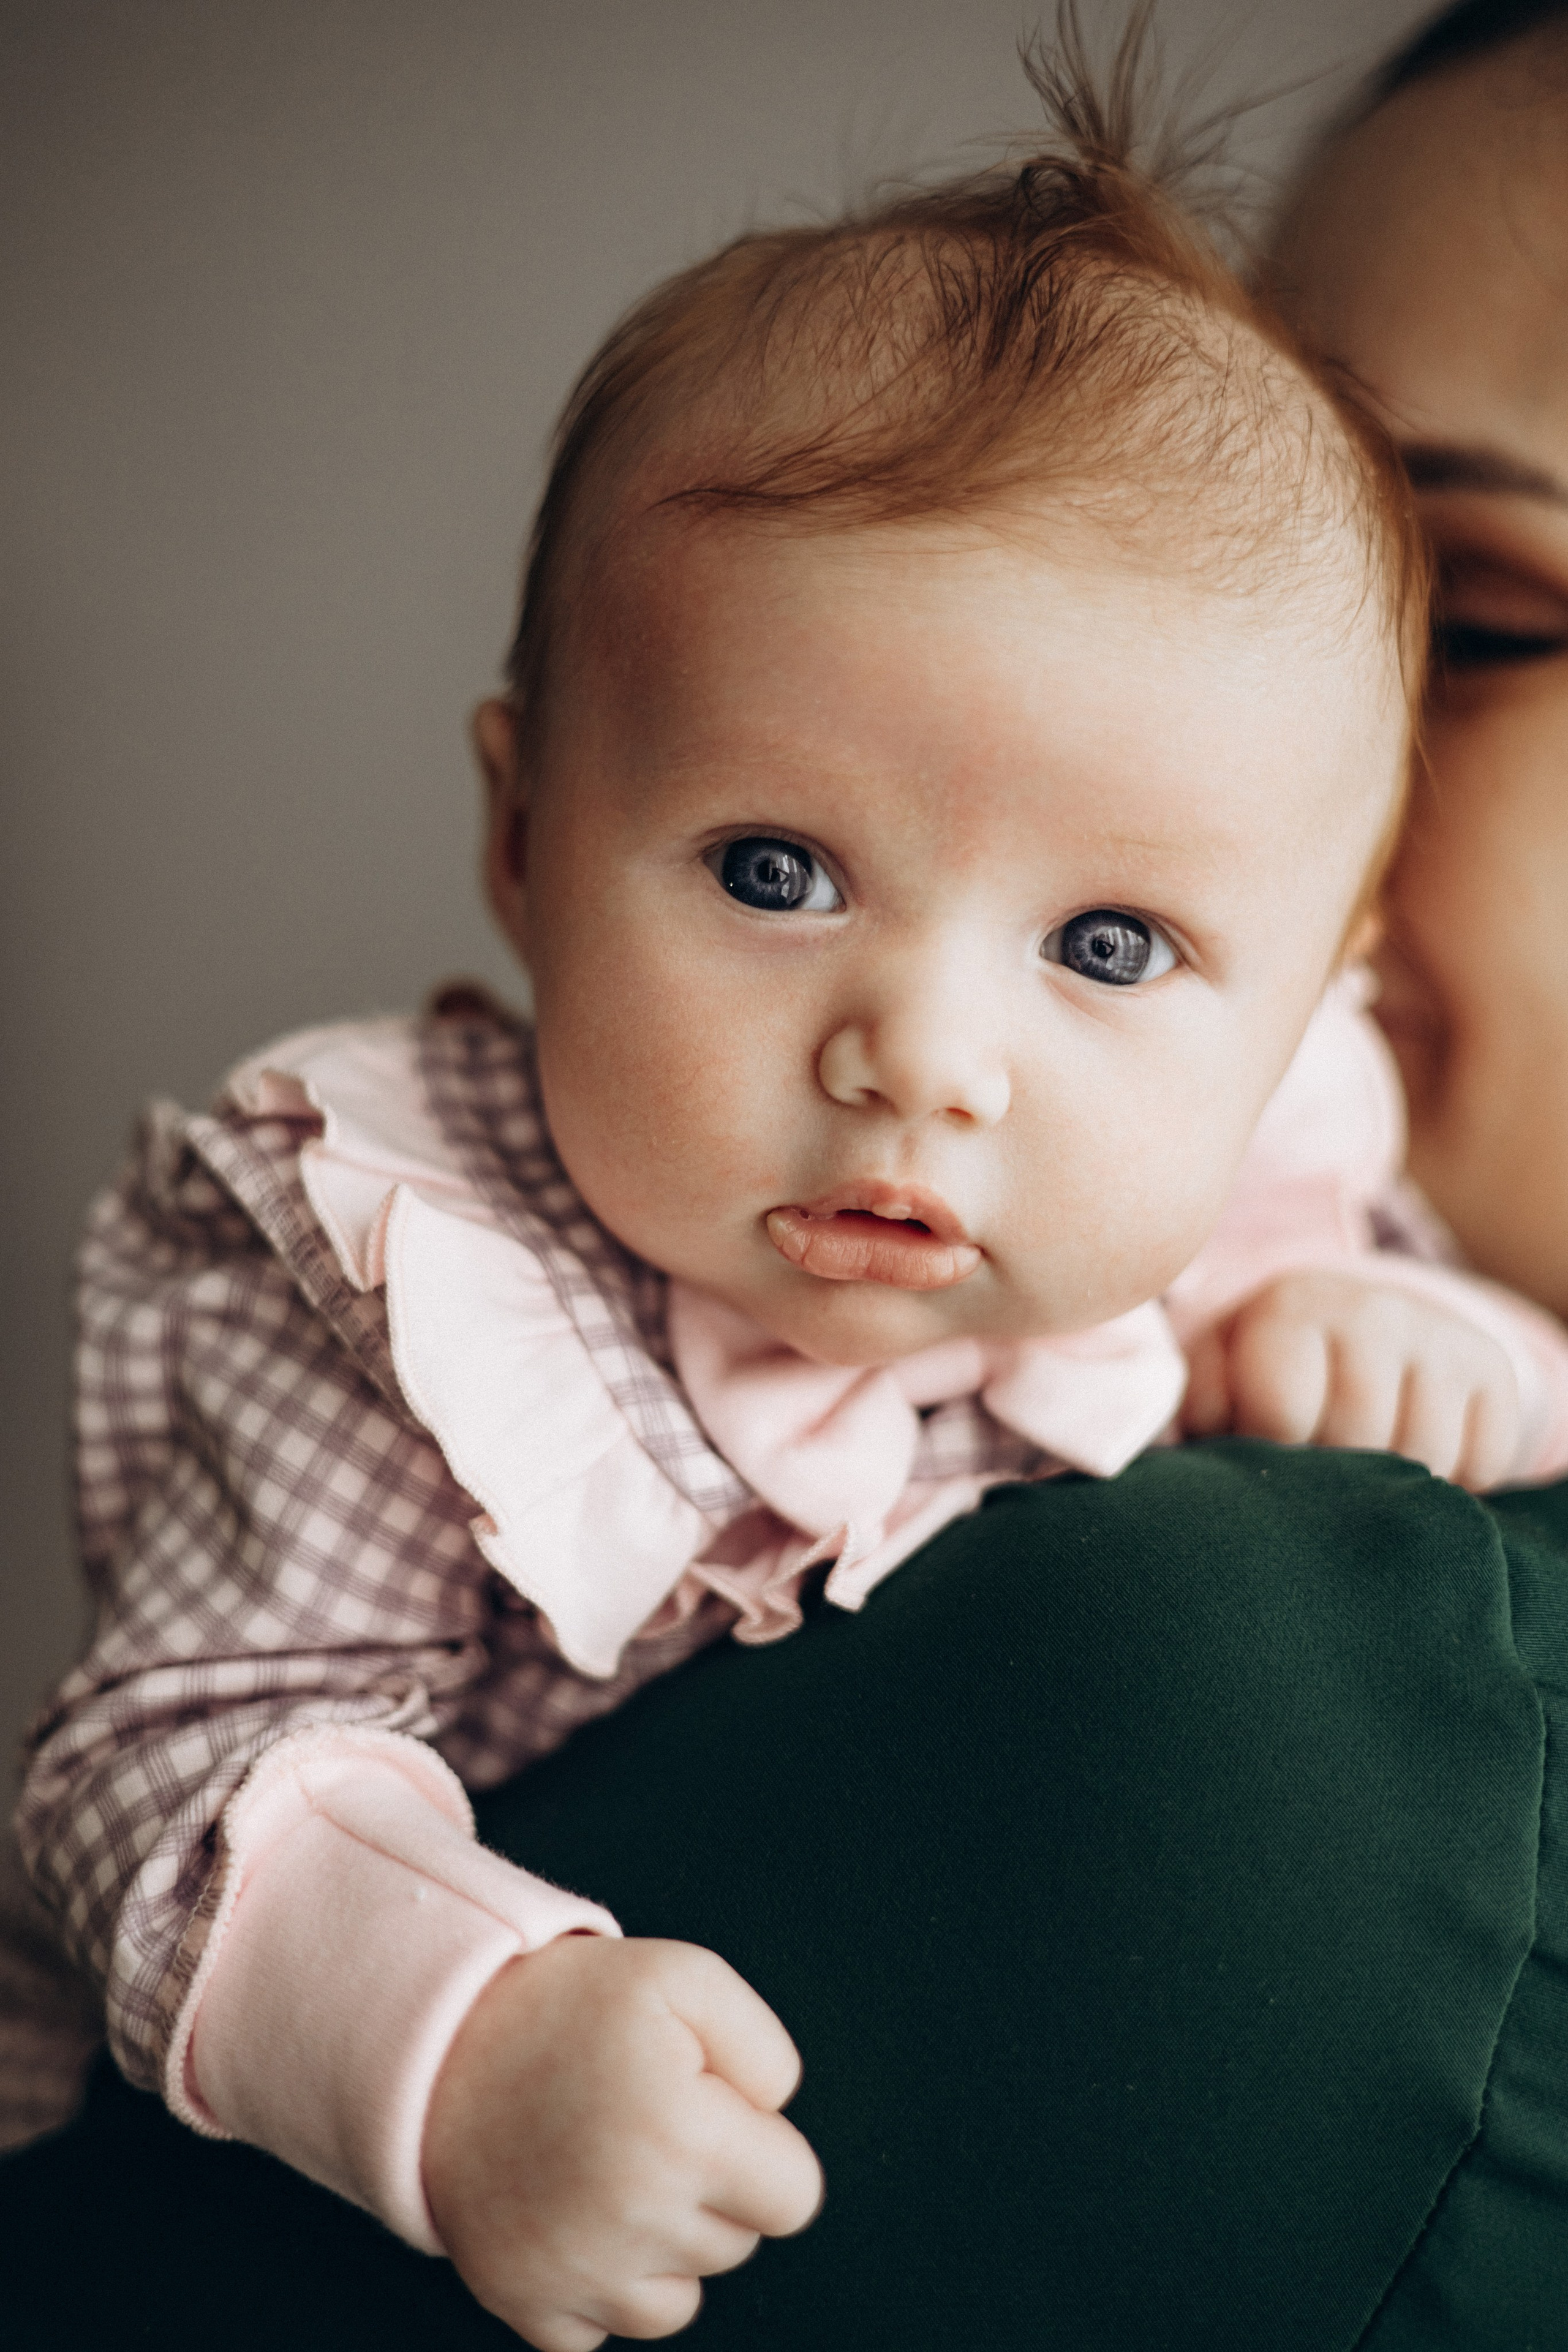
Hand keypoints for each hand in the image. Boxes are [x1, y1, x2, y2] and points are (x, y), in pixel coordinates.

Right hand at [422, 1935, 822, 2350]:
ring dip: (661, 2245)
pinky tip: (571, 2214)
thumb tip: (777, 2121)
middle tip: (645, 2121)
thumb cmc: (573, 2006)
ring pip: (677, 2301)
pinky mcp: (523, 2302)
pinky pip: (600, 2332)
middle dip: (711, 2188)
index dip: (764, 2148)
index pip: (794, 2197)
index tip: (714, 2110)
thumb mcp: (684, 1978)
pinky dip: (595, 2286)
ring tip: (610, 2166)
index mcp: (682, 2137)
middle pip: (737, 2245)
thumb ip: (766, 2050)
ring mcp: (572, 2272)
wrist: (442, 2038)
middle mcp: (631, 2220)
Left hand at [1181, 1269, 1521, 1490]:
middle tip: (1318, 1462)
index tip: (1268, 1443)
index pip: (1282, 1412)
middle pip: (1359, 1440)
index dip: (1272, 1447)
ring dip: (1393, 1484)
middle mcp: (1374, 1311)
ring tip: (1362, 1464)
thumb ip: (1193, 1406)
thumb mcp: (1215, 1373)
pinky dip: (1454, 1481)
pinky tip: (1415, 1459)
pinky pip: (1482, 1463)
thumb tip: (1179, 1455)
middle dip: (1333, 1471)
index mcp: (1289, 1307)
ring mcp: (1441, 1339)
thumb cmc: (1265, 1370)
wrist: (1357, 1324)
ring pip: (1426, 1457)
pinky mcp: (1495, 1371)